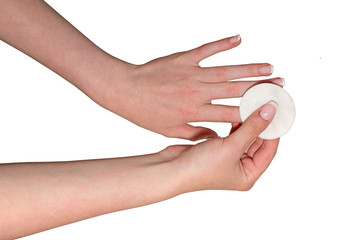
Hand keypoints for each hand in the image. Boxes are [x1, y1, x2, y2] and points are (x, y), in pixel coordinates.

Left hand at [100, 35, 283, 139]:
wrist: (124, 90)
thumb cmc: (145, 113)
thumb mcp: (170, 131)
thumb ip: (196, 134)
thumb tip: (217, 136)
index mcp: (195, 112)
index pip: (232, 114)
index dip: (253, 113)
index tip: (270, 112)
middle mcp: (198, 92)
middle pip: (235, 90)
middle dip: (260, 88)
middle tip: (280, 84)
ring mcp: (192, 73)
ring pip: (227, 70)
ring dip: (249, 68)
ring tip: (269, 68)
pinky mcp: (183, 58)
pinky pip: (207, 49)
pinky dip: (223, 44)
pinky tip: (239, 38)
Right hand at [160, 102, 278, 191]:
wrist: (171, 169)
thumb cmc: (199, 168)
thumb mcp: (231, 147)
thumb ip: (251, 128)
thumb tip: (270, 111)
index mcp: (248, 175)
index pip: (270, 149)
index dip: (274, 129)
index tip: (278, 110)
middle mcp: (241, 167)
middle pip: (258, 141)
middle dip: (262, 123)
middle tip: (267, 103)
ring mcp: (229, 158)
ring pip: (245, 136)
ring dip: (248, 121)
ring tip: (253, 103)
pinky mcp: (218, 148)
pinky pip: (233, 133)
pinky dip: (236, 123)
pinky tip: (237, 111)